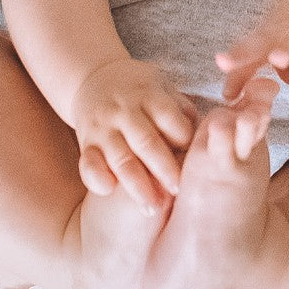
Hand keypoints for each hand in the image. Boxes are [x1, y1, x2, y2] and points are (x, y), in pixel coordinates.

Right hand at [70, 58, 199, 215]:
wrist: (93, 78)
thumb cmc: (140, 92)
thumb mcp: (162, 88)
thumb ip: (181, 110)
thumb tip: (202, 135)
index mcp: (148, 95)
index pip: (168, 117)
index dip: (182, 138)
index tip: (195, 158)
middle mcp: (124, 111)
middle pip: (146, 141)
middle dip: (163, 169)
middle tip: (178, 192)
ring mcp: (103, 127)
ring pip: (120, 157)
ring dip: (137, 185)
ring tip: (153, 209)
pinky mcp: (86, 142)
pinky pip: (88, 162)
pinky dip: (97, 178)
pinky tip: (109, 192)